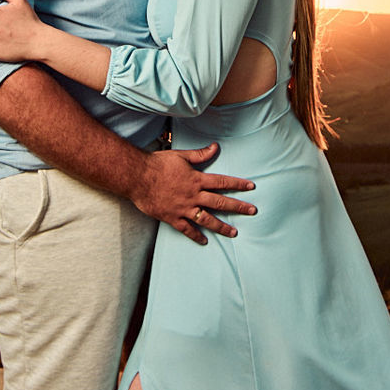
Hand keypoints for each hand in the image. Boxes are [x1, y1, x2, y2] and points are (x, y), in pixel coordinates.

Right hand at [134, 143, 257, 244]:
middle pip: (220, 202)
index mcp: (197, 179)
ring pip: (207, 219)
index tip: (251, 187)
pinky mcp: (172, 217)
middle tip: (252, 211)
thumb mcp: (181, 156)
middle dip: (238, 207)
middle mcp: (193, 195)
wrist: (137, 177)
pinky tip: (205, 241)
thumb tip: (215, 147)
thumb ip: (200, 154)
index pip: (222, 182)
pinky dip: (196, 236)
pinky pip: (187, 229)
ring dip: (222, 226)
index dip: (238, 184)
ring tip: (234, 233)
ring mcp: (183, 208)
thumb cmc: (158, 164)